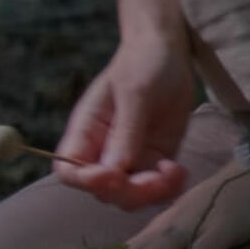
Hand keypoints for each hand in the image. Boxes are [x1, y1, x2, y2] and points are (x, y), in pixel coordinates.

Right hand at [54, 35, 197, 209]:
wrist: (169, 53)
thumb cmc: (143, 64)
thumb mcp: (135, 94)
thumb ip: (125, 133)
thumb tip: (115, 172)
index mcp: (85, 133)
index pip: (69, 171)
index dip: (86, 181)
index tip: (112, 176)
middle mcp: (102, 152)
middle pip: (103, 191)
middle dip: (129, 191)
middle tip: (157, 176)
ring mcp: (130, 159)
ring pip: (131, 196)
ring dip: (152, 194)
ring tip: (174, 172)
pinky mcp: (154, 160)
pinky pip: (157, 188)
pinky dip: (169, 189)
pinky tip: (180, 171)